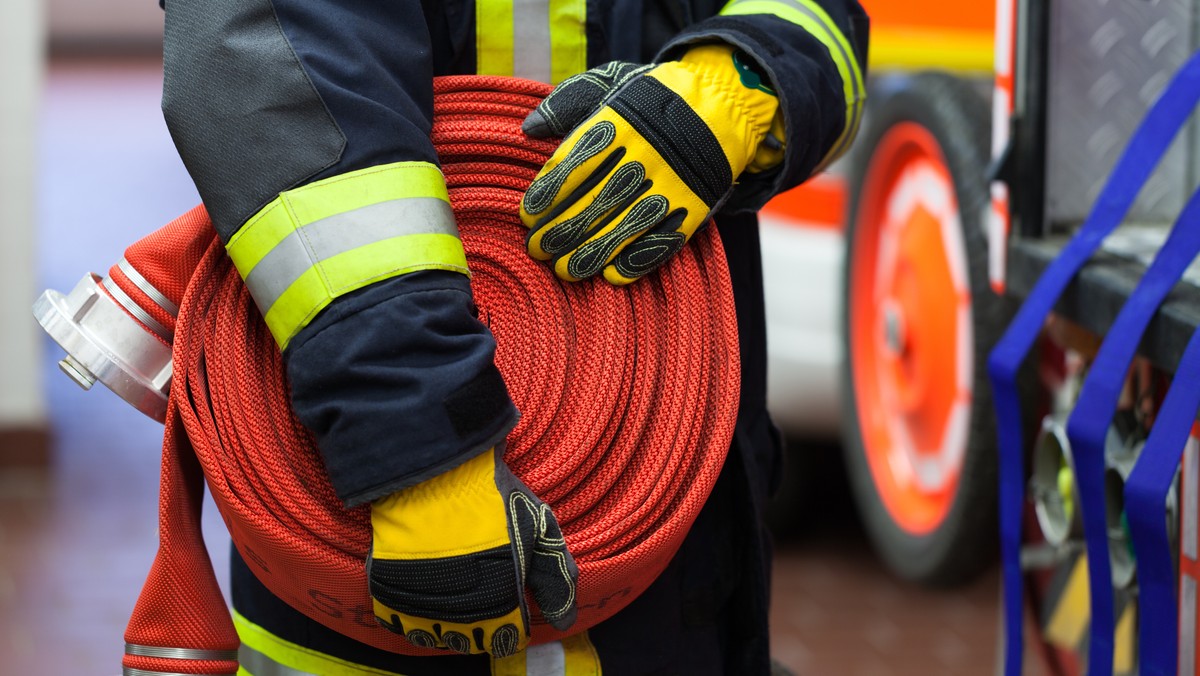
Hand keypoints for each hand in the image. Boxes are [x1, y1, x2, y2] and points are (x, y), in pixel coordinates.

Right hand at [367, 447, 577, 656]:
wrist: (437, 470)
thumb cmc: (493, 496)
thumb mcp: (540, 529)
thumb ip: (556, 579)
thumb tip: (564, 623)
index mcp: (500, 604)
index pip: (506, 639)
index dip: (510, 624)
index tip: (507, 607)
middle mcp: (459, 614)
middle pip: (470, 641)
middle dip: (478, 624)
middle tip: (478, 593)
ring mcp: (419, 604)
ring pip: (432, 635)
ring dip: (443, 622)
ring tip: (450, 594)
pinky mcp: (386, 590)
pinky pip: (396, 621)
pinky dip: (407, 615)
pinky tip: (420, 594)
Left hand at [520, 45, 781, 284]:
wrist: (722, 104)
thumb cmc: (650, 99)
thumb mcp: (609, 83)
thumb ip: (566, 103)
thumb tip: (528, 129)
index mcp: (618, 123)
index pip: (575, 164)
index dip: (548, 194)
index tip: (528, 216)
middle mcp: (644, 155)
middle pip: (596, 200)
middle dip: (562, 230)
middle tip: (538, 250)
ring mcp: (671, 184)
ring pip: (626, 226)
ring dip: (592, 253)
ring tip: (565, 270)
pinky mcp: (694, 207)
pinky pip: (664, 240)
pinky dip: (638, 260)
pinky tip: (612, 274)